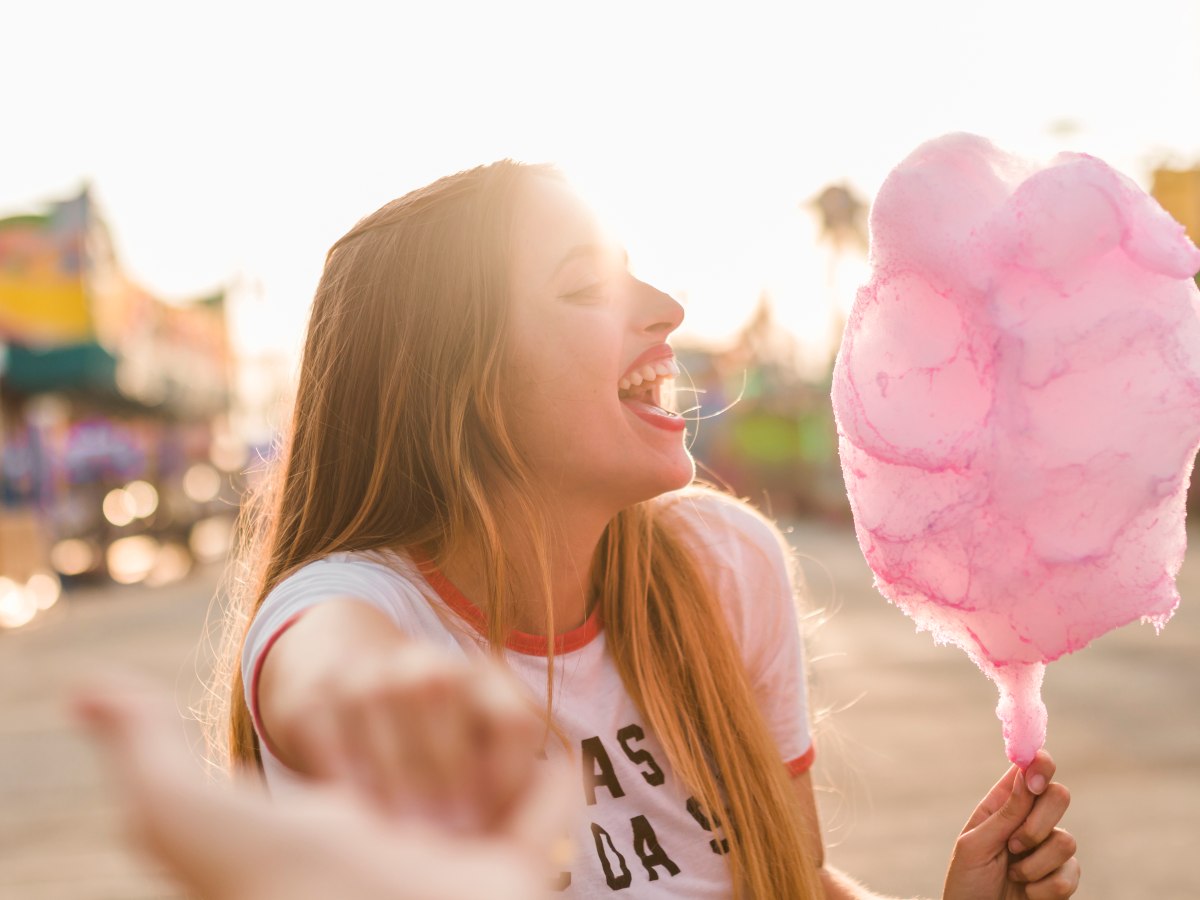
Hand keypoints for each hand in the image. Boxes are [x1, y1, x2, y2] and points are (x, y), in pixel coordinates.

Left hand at [76, 672, 568, 899]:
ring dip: (456, 746)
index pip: (357, 689)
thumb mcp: (191, 816)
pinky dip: (526, 755)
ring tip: (441, 802)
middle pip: (419, 683)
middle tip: (387, 812)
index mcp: (343, 797)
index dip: (343, 721)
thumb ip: (144, 749)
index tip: (332, 784)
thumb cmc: (284, 885)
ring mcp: (475, 818)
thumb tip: (84, 690)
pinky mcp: (539, 834)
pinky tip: (494, 782)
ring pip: (482, 703)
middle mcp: (411, 805)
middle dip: (399, 735)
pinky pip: (552, 752)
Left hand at [943, 750, 1080, 899]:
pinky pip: (1072, 872)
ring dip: (1035, 864)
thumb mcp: (976, 845)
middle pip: (1059, 796)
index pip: (1029, 771)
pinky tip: (1027, 893)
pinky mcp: (1063, 877)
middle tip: (1014, 844)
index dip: (1039, 765)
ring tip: (1013, 875)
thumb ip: (1004, 813)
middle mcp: (1029, 821)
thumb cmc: (967, 882)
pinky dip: (1045, 887)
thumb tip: (1025, 775)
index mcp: (1002, 805)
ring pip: (1067, 840)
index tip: (1034, 780)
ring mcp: (1049, 849)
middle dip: (1038, 823)